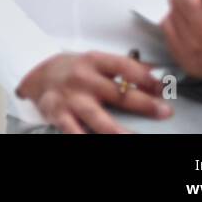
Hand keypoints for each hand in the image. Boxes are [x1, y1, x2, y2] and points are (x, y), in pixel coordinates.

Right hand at [16, 51, 170, 133]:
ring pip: (97, 117)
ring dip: (118, 130)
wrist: (37, 73)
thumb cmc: (74, 69)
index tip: (162, 87)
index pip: (124, 66)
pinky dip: (85, 137)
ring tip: (134, 137)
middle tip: (164, 111)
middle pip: (117, 93)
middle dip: (144, 103)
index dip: (145, 77)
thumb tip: (156, 74)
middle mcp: (82, 78)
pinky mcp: (58, 114)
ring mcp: (70, 98)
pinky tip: (95, 140)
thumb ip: (122, 68)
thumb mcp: (96, 61)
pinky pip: (74, 131)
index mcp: (94, 61)